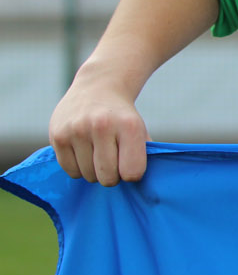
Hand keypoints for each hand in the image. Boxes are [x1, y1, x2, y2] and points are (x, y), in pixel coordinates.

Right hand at [48, 66, 148, 185]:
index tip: (130, 165)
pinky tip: (84, 152)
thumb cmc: (122, 118)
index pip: (132, 172)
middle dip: (113, 176)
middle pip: (108, 177)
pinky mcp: (57, 135)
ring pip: (87, 176)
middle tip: (113, 161)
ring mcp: (77, 130)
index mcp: (129, 126)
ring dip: (94, 171)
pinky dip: (78, 168)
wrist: (98, 88)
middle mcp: (101, 126)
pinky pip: (69, 171)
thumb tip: (140, 186)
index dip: (132, 174)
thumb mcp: (140, 131)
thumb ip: (143, 156)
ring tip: (98, 153)